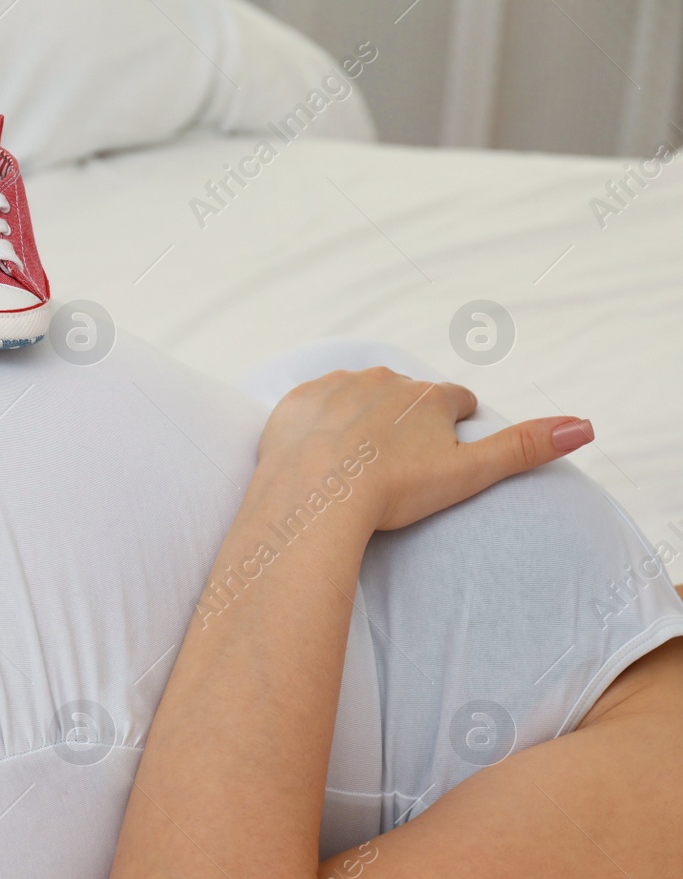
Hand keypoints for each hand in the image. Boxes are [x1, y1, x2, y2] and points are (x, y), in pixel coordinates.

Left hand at [257, 366, 593, 532]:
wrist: (316, 496)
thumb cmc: (393, 490)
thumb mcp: (468, 473)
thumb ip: (525, 448)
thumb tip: (586, 427)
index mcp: (429, 396)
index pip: (455, 400)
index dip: (454, 423)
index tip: (444, 445)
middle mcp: (384, 379)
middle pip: (405, 394)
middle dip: (404, 419)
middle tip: (395, 460)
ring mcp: (336, 386)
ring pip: (357, 394)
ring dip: (359, 416)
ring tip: (355, 457)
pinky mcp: (296, 400)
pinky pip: (312, 404)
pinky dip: (317, 422)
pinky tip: (317, 451)